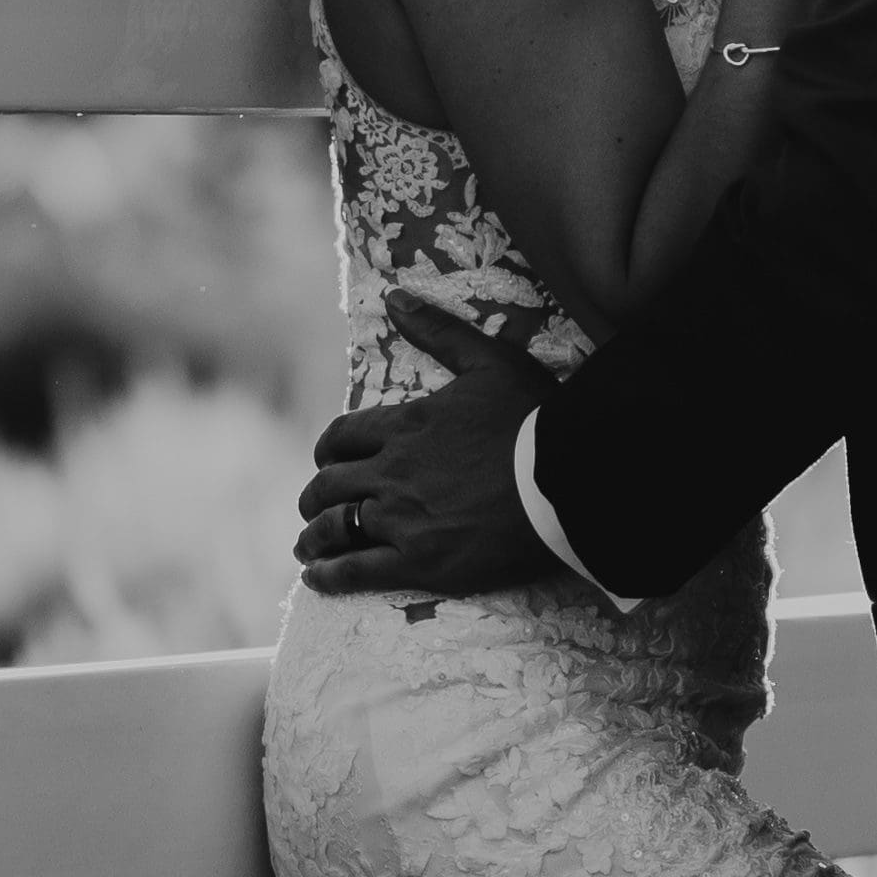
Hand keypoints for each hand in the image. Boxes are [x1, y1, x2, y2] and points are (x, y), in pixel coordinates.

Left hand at [294, 299, 566, 593]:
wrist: (569, 480)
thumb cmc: (535, 419)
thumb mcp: (489, 361)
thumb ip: (438, 331)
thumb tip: (394, 297)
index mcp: (404, 427)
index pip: (341, 438)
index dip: (328, 451)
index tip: (327, 462)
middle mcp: (392, 473)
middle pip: (329, 485)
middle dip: (315, 497)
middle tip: (314, 508)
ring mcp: (402, 520)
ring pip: (335, 528)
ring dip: (313, 536)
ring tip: (307, 547)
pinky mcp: (420, 563)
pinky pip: (355, 572)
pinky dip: (328, 576)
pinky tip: (315, 579)